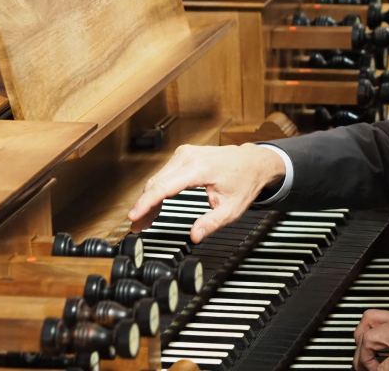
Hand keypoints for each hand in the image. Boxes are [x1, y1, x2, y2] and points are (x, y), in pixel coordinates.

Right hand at [127, 143, 285, 242]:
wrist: (254, 161)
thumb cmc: (245, 181)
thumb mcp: (232, 208)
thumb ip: (212, 223)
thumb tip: (195, 236)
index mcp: (199, 168)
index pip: (163, 187)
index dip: (146, 204)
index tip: (134, 217)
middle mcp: (189, 156)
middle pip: (156, 183)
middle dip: (144, 207)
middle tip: (138, 227)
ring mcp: (185, 153)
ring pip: (157, 178)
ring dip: (149, 199)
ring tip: (146, 220)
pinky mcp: (184, 154)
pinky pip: (164, 173)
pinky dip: (157, 189)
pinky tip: (155, 205)